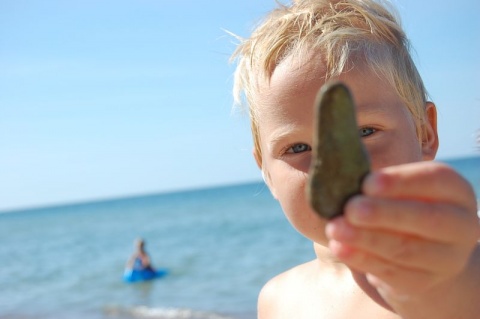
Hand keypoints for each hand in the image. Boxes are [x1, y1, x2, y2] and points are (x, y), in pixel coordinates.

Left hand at [325, 161, 479, 316]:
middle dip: (384, 213)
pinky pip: (392, 272)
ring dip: (366, 239)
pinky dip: (362, 259)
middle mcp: (461, 225)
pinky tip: (340, 248)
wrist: (421, 254)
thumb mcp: (397, 190)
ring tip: (334, 229)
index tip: (367, 183)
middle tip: (350, 209)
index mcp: (456, 191)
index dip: (401, 181)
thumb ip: (375, 183)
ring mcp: (447, 258)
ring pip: (406, 249)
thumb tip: (336, 174)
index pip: (436, 180)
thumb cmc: (401, 206)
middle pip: (427, 218)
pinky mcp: (424, 282)